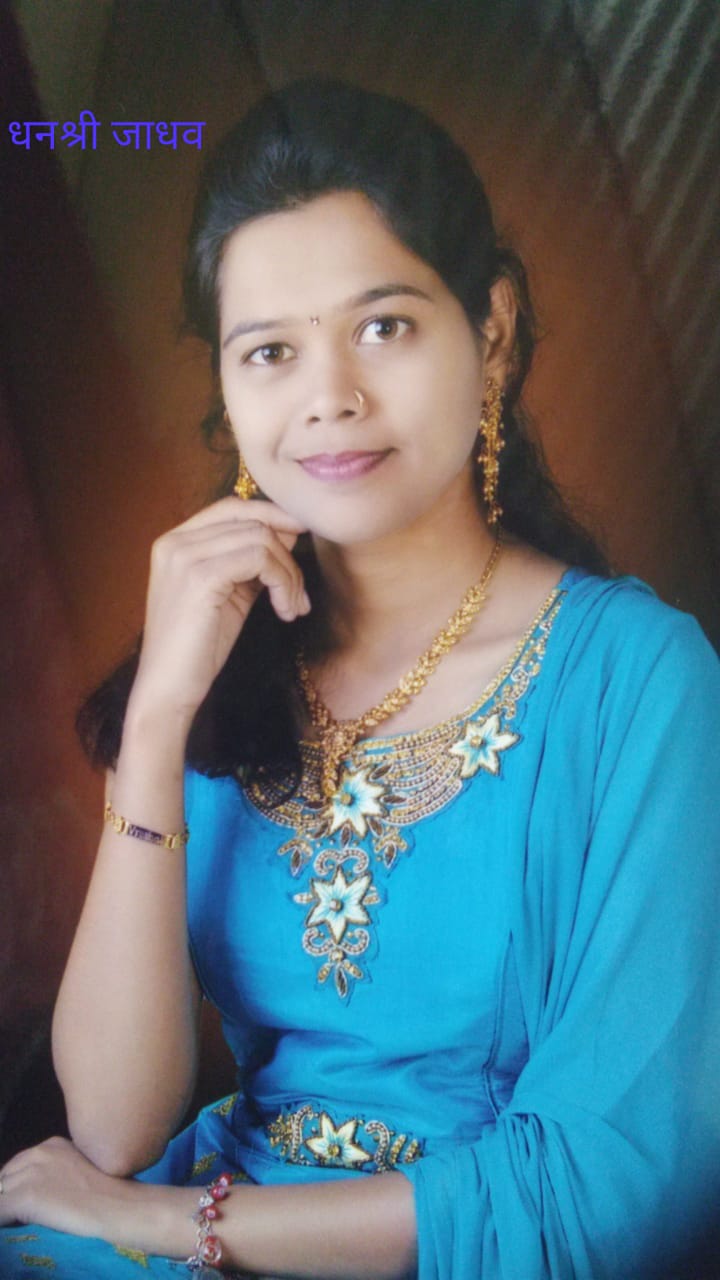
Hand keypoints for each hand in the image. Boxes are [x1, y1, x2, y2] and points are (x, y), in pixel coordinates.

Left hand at [0, 1136, 129, 1238]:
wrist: (121, 1206)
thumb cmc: (113, 1193)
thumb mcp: (83, 1168)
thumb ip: (60, 1170)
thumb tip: (44, 1189)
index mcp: (52, 1144)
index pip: (18, 1165)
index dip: (20, 1186)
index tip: (31, 1203)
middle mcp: (38, 1153)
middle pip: (5, 1178)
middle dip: (10, 1196)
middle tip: (26, 1215)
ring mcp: (30, 1174)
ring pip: (0, 1194)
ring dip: (8, 1208)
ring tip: (24, 1222)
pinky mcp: (24, 1197)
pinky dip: (4, 1223)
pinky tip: (18, 1228)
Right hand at [131, 496, 309, 720]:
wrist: (168, 690)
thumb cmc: (198, 648)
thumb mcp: (229, 593)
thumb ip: (251, 561)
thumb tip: (290, 531)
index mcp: (176, 542)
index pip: (233, 507)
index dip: (273, 516)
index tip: (302, 538)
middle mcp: (175, 541)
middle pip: (251, 520)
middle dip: (287, 553)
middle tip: (299, 593)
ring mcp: (184, 556)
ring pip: (261, 538)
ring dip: (289, 574)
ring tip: (292, 607)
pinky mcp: (200, 576)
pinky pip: (260, 559)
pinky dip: (282, 583)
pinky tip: (284, 611)